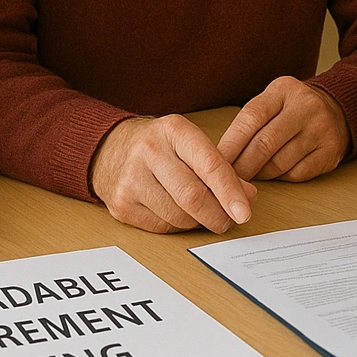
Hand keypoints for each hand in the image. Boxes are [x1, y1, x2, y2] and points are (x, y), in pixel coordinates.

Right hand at [91, 115, 257, 233]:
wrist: (109, 148)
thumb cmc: (159, 145)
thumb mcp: (189, 142)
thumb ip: (220, 166)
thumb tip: (247, 196)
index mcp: (174, 130)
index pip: (210, 165)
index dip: (231, 193)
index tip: (245, 212)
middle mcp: (149, 151)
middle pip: (193, 196)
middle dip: (217, 215)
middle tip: (228, 220)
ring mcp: (131, 179)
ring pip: (178, 216)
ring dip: (198, 222)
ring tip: (203, 213)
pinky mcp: (121, 206)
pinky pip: (161, 227)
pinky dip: (178, 226)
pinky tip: (180, 214)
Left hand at [217, 76, 350, 181]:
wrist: (339, 109)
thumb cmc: (293, 108)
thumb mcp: (273, 99)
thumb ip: (250, 120)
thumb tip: (221, 155)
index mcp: (284, 90)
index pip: (251, 117)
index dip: (231, 143)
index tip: (215, 160)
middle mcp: (305, 107)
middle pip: (264, 144)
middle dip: (241, 166)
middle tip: (226, 179)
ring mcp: (321, 130)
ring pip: (279, 163)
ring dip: (259, 174)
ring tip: (248, 177)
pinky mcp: (330, 152)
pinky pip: (296, 174)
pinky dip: (280, 178)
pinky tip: (273, 175)